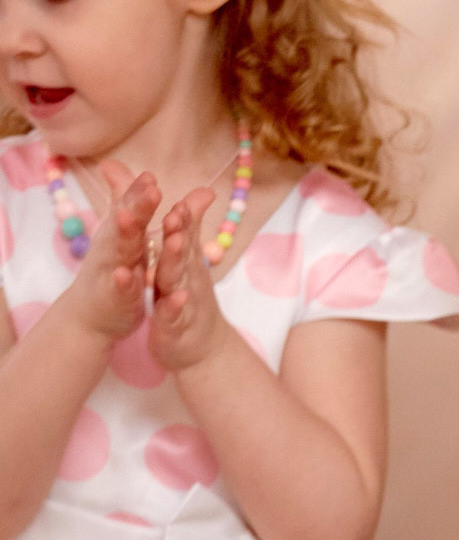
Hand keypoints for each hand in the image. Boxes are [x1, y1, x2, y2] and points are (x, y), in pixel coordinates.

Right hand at [61, 162, 159, 343]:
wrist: (90, 315)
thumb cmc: (112, 267)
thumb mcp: (126, 234)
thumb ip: (133, 203)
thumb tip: (136, 170)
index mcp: (121, 233)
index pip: (131, 207)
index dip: (139, 192)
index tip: (150, 174)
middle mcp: (113, 248)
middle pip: (126, 223)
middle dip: (138, 205)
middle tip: (151, 188)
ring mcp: (111, 272)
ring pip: (120, 252)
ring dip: (126, 235)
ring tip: (131, 219)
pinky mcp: (116, 298)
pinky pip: (120, 289)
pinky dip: (123, 282)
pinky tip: (125, 274)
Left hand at [151, 188, 229, 371]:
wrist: (203, 348)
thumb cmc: (191, 300)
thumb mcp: (190, 262)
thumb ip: (191, 228)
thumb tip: (202, 192)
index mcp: (185, 262)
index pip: (185, 234)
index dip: (183, 216)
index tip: (179, 194)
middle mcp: (188, 278)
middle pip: (184, 251)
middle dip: (180, 230)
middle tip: (176, 210)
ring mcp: (184, 301)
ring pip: (178, 278)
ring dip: (177, 259)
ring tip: (174, 241)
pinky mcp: (174, 326)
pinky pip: (173, 315)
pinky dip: (174, 306)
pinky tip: (174, 297)